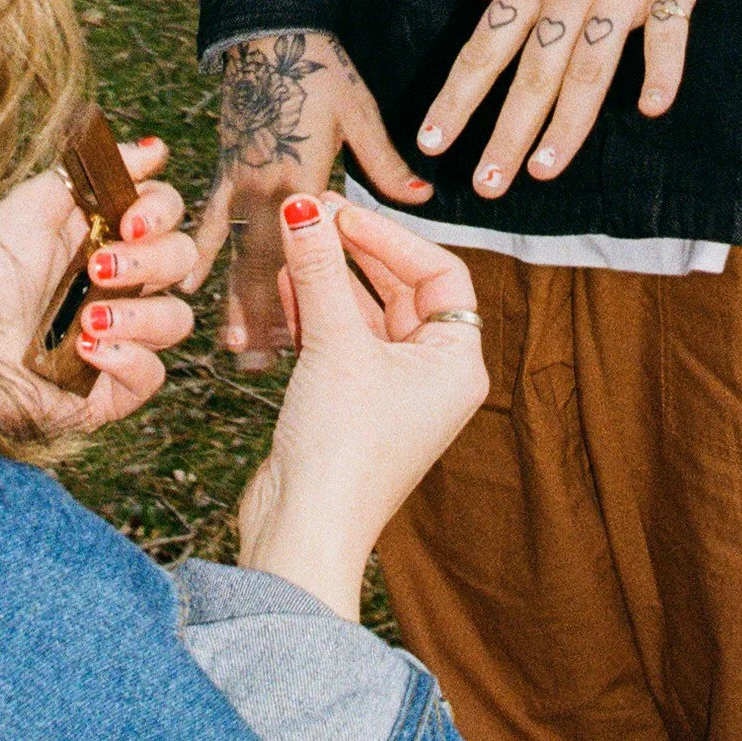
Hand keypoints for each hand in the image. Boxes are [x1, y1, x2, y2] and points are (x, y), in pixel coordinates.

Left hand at [0, 137, 196, 435]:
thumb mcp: (29, 207)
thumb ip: (90, 172)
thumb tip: (154, 149)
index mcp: (101, 237)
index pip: (166, 214)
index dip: (162, 210)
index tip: (131, 220)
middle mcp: (117, 286)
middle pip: (181, 259)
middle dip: (152, 258)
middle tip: (101, 265)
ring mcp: (118, 338)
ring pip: (177, 319)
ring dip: (140, 313)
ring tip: (89, 318)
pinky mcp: (111, 390)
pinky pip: (153, 373)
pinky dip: (129, 357)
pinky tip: (88, 350)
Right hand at [182, 31, 432, 372]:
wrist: (265, 29)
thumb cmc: (320, 67)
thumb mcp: (360, 113)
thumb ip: (386, 164)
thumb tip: (423, 197)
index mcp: (303, 177)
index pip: (306, 250)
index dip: (305, 294)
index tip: (306, 337)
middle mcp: (264, 187)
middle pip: (265, 266)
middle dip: (264, 318)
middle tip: (262, 367)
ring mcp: (237, 182)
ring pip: (236, 255)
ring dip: (236, 301)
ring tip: (235, 350)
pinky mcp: (220, 170)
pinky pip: (208, 221)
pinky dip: (200, 254)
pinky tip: (188, 289)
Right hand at [235, 194, 486, 617]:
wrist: (303, 533)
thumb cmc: (342, 448)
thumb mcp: (335, 345)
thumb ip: (321, 270)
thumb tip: (304, 207)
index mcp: (457, 363)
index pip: (439, 272)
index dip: (391, 237)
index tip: (342, 213)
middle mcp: (431, 376)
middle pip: (399, 288)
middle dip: (354, 251)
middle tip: (312, 214)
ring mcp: (389, 391)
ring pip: (362, 313)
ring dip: (327, 277)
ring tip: (292, 239)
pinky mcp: (349, 405)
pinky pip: (337, 340)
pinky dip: (313, 310)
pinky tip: (284, 282)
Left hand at [418, 0, 741, 195]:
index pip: (482, 50)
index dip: (455, 99)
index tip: (429, 143)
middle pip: (531, 74)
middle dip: (505, 133)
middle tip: (486, 187)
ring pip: (588, 69)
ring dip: (565, 124)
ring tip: (542, 171)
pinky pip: (667, 37)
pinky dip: (659, 72)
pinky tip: (649, 110)